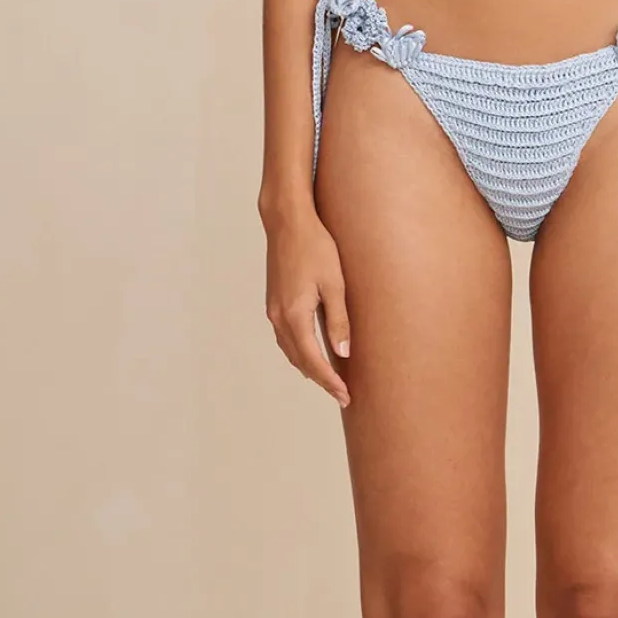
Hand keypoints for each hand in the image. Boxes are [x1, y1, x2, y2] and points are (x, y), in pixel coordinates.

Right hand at [262, 203, 351, 406]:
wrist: (287, 221)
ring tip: (328, 380)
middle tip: (342, 394)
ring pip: (290, 350)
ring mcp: (273, 310)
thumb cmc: (315, 246)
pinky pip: (285, 338)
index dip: (329, 381)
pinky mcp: (274, 302)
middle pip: (299, 360)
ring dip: (308, 367)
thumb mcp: (334, 283)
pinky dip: (298, 352)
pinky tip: (310, 354)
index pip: (313, 360)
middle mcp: (279, 317)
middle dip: (320, 379)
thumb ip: (338, 320)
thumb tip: (343, 354)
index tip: (345, 395)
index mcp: (294, 315)